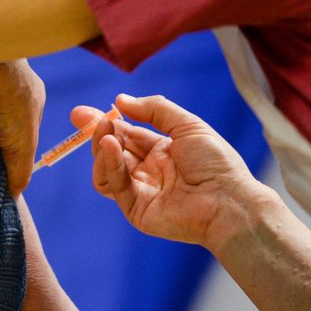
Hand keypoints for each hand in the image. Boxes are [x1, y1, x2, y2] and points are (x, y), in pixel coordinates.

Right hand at [83, 93, 270, 249]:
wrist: (228, 200)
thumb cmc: (215, 162)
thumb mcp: (187, 125)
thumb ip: (154, 109)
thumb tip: (120, 100)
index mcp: (162, 151)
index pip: (126, 134)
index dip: (106, 122)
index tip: (83, 113)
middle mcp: (149, 171)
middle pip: (112, 150)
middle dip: (96, 133)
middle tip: (82, 118)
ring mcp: (141, 191)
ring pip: (106, 169)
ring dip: (100, 148)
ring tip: (104, 131)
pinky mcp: (136, 209)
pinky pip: (114, 185)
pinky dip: (108, 164)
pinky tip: (110, 146)